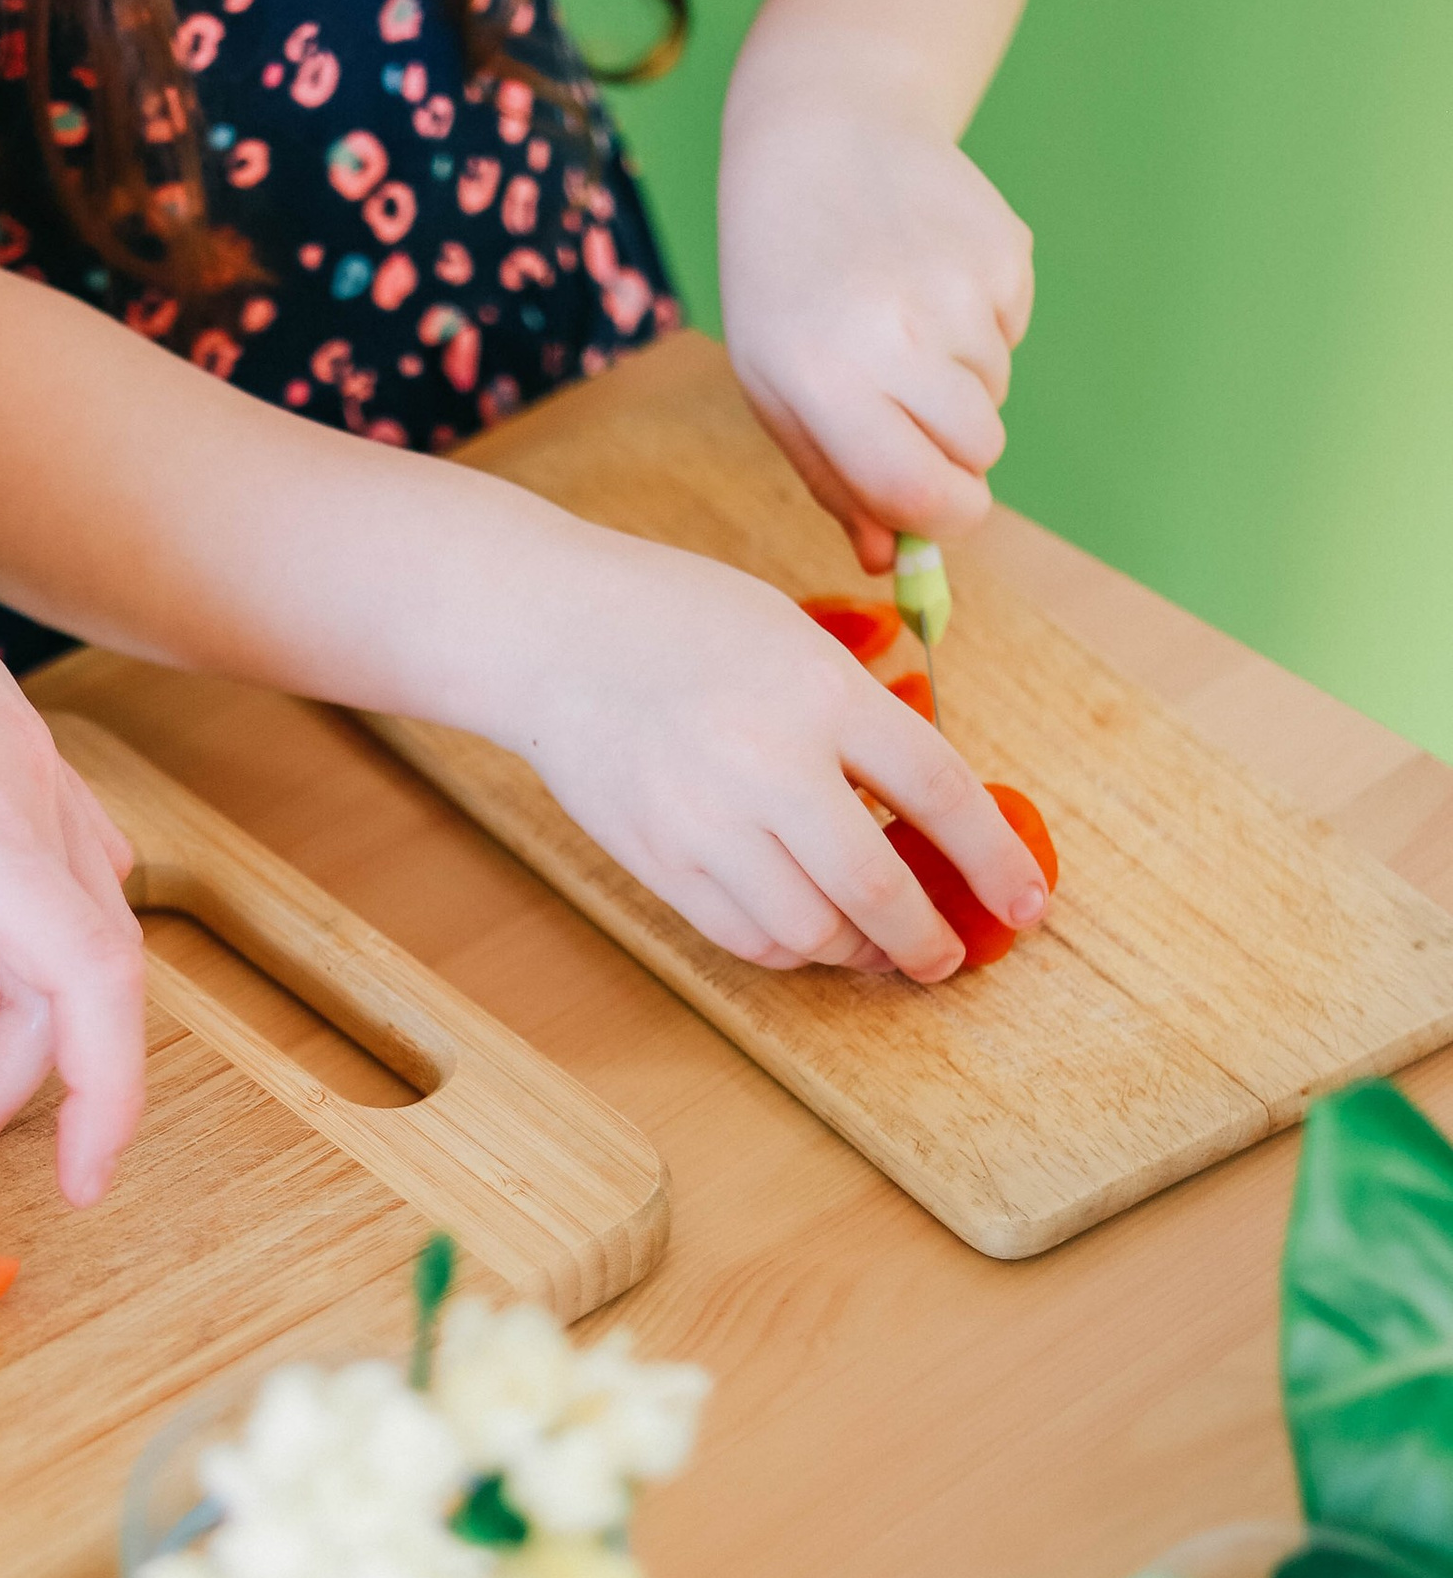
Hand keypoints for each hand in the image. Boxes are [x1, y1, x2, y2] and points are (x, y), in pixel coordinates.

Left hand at [0, 167, 145, 1206]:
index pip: (93, 987)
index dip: (103, 1101)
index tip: (77, 1186)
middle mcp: (25, 786)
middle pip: (86, 976)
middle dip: (16, 1077)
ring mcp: (24, 755)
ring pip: (78, 919)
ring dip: (22, 1008)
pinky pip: (57, 859)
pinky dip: (22, 933)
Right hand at [489, 519, 1050, 976]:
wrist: (552, 634)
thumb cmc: (680, 622)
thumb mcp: (794, 640)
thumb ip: (858, 720)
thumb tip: (922, 815)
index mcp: (820, 691)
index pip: (937, 792)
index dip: (993, 861)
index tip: (1025, 905)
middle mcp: (767, 763)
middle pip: (878, 888)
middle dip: (927, 939)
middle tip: (947, 955)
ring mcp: (705, 820)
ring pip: (810, 931)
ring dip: (857, 952)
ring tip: (875, 947)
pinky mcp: (657, 859)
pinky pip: (744, 935)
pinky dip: (790, 948)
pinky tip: (807, 933)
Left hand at [718, 72, 1033, 572]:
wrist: (824, 137)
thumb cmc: (786, 283)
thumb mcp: (778, 386)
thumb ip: (837, 480)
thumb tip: (891, 561)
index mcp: (824, 380)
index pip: (924, 493)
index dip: (946, 515)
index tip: (944, 509)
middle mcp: (894, 334)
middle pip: (978, 450)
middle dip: (953, 447)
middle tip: (904, 396)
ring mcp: (958, 289)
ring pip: (996, 392)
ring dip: (958, 377)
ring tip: (902, 316)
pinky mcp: (1006, 252)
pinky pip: (1013, 332)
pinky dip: (980, 322)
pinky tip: (929, 275)